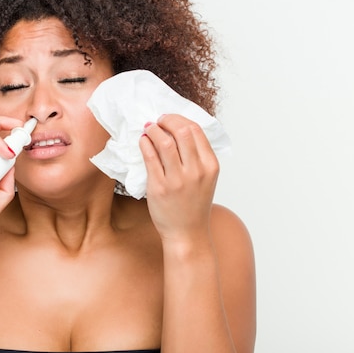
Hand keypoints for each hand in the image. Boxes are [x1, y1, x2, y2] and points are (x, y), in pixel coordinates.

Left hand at [139, 114, 219, 241]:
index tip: (169, 119)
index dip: (179, 119)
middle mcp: (196, 171)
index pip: (196, 130)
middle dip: (167, 120)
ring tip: (148, 130)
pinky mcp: (159, 187)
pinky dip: (145, 144)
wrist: (187, 233)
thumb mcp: (205, 178)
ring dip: (154, 131)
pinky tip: (143, 141)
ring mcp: (178, 179)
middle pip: (182, 131)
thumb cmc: (194, 205)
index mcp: (210, 165)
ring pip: (165, 142)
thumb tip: (177, 130)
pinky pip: (150, 157)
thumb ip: (197, 156)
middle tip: (158, 121)